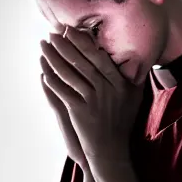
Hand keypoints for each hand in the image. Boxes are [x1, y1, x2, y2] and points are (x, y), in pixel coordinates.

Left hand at [39, 26, 145, 163]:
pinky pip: (62, 91)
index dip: (82, 42)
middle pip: (81, 61)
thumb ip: (135, 75)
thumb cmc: (123, 121)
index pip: (98, 56)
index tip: (71, 30)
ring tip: (44, 46)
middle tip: (52, 32)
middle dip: (64, 45)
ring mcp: (91, 100)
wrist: (112, 150)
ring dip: (53, 58)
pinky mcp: (78, 111)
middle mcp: (106, 89)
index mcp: (119, 82)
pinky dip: (52, 80)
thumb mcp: (136, 96)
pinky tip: (43, 71)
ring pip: (69, 73)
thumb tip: (137, 53)